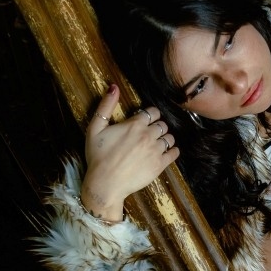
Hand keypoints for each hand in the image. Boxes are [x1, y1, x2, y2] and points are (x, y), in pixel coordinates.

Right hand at [81, 84, 178, 221]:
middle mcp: (148, 135)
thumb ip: (105, 106)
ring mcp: (156, 150)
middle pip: (162, 124)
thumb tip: (114, 86)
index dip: (150, 115)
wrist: (105, 183)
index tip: (146, 120)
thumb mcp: (95, 128)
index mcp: (135, 124)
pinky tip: (166, 152)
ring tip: (156, 143)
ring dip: (164, 138)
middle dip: (157, 126)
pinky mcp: (160, 165)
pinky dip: (172, 151)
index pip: (153, 112)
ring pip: (169, 137)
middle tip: (149, 133)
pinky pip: (174, 153)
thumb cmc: (98, 156)